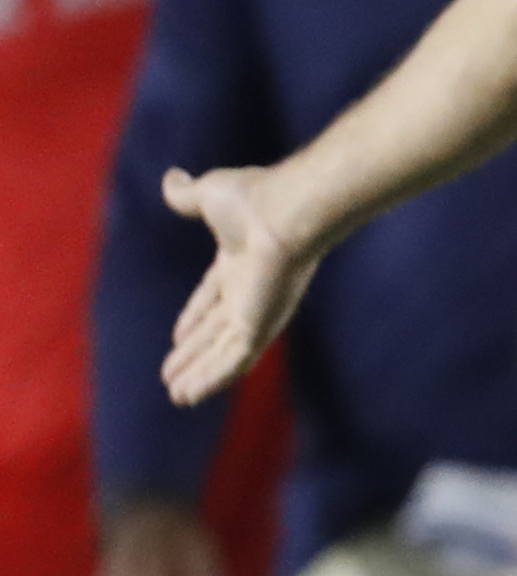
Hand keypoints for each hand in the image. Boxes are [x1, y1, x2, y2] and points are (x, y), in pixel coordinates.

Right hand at [159, 163, 324, 407]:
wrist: (286, 211)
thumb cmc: (255, 199)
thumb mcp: (209, 195)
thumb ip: (187, 195)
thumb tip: (171, 179)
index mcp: (239, 262)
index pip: (213, 297)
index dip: (194, 317)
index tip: (177, 336)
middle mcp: (250, 290)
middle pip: (216, 331)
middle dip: (194, 352)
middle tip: (171, 374)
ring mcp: (257, 311)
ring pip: (223, 354)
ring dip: (198, 375)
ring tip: (176, 396)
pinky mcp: (260, 326)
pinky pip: (232, 363)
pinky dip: (211, 381)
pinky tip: (189, 397)